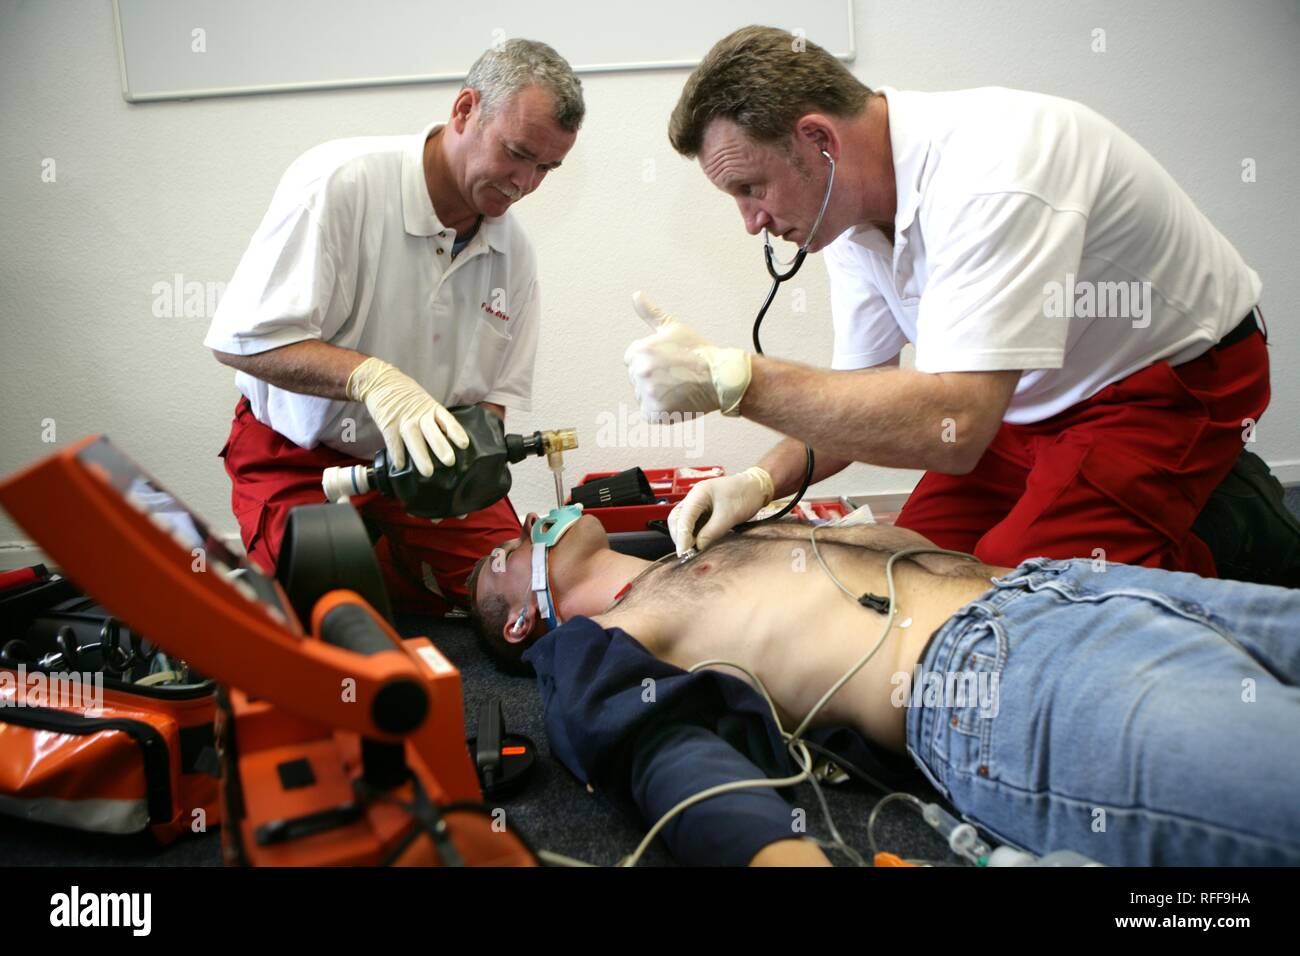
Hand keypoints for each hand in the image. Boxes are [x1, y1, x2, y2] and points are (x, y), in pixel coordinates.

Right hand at [345, 356, 469, 476]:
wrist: (381, 380)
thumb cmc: (405, 394)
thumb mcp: (424, 401)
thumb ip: (433, 417)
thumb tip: (446, 437)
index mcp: (431, 407)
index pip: (446, 419)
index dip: (455, 431)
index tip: (464, 444)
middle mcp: (419, 413)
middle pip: (431, 431)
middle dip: (441, 446)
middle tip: (450, 461)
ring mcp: (402, 419)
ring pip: (413, 438)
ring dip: (421, 455)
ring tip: (428, 471)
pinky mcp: (387, 423)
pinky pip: (393, 441)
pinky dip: (397, 453)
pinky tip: (401, 465)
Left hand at [623, 291, 751, 417]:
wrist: (720, 376)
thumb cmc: (698, 351)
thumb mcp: (674, 328)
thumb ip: (651, 313)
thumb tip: (636, 295)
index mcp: (640, 350)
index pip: (632, 360)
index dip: (651, 361)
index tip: (668, 362)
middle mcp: (640, 371)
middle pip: (637, 379)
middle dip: (653, 378)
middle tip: (677, 375)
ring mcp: (647, 393)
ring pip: (644, 397)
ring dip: (657, 395)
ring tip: (679, 388)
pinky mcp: (655, 412)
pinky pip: (651, 414)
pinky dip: (662, 412)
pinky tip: (677, 401)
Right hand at [668, 466, 773, 554]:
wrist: (757, 488)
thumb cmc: (745, 494)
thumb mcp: (729, 516)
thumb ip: (712, 532)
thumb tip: (698, 547)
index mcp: (698, 493)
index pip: (682, 517)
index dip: (682, 536)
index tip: (684, 552)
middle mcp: (694, 498)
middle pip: (676, 520)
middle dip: (679, 537)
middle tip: (686, 553)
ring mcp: (698, 505)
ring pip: (684, 523)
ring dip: (686, 538)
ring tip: (693, 552)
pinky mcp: (704, 513)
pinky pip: (694, 526)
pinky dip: (694, 536)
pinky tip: (699, 545)